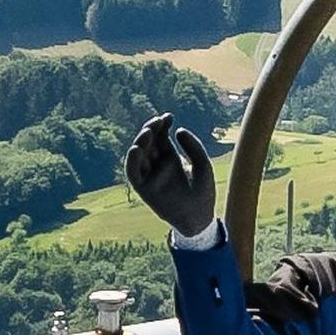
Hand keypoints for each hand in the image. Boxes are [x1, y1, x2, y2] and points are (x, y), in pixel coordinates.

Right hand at [124, 115, 219, 236]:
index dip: (162, 124)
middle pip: (148, 142)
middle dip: (151, 129)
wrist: (199, 218)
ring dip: (141, 142)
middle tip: (158, 121)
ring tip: (148, 132)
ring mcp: (150, 176)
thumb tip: (178, 130)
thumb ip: (194, 147)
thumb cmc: (203, 193)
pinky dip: (132, 160)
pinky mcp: (144, 188)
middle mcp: (158, 165)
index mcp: (171, 158)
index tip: (169, 116)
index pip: (161, 136)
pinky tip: (137, 148)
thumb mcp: (203, 166)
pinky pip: (133, 173)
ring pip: (139, 154)